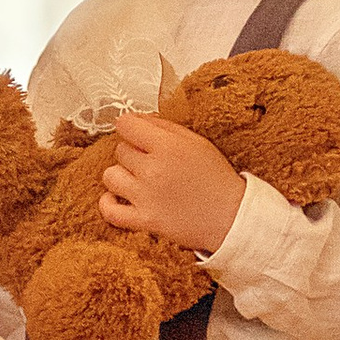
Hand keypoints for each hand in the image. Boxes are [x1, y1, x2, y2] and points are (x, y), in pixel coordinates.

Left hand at [99, 113, 244, 254]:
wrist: (231, 217)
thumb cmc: (217, 180)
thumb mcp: (198, 143)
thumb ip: (166, 127)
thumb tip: (140, 119)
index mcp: (169, 146)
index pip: (126, 124)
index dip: (129, 126)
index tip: (134, 132)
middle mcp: (153, 169)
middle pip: (120, 150)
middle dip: (133, 153)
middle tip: (150, 161)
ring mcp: (146, 196)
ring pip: (110, 176)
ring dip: (121, 176)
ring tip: (137, 180)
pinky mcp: (144, 220)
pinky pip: (108, 210)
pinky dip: (108, 203)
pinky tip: (119, 198)